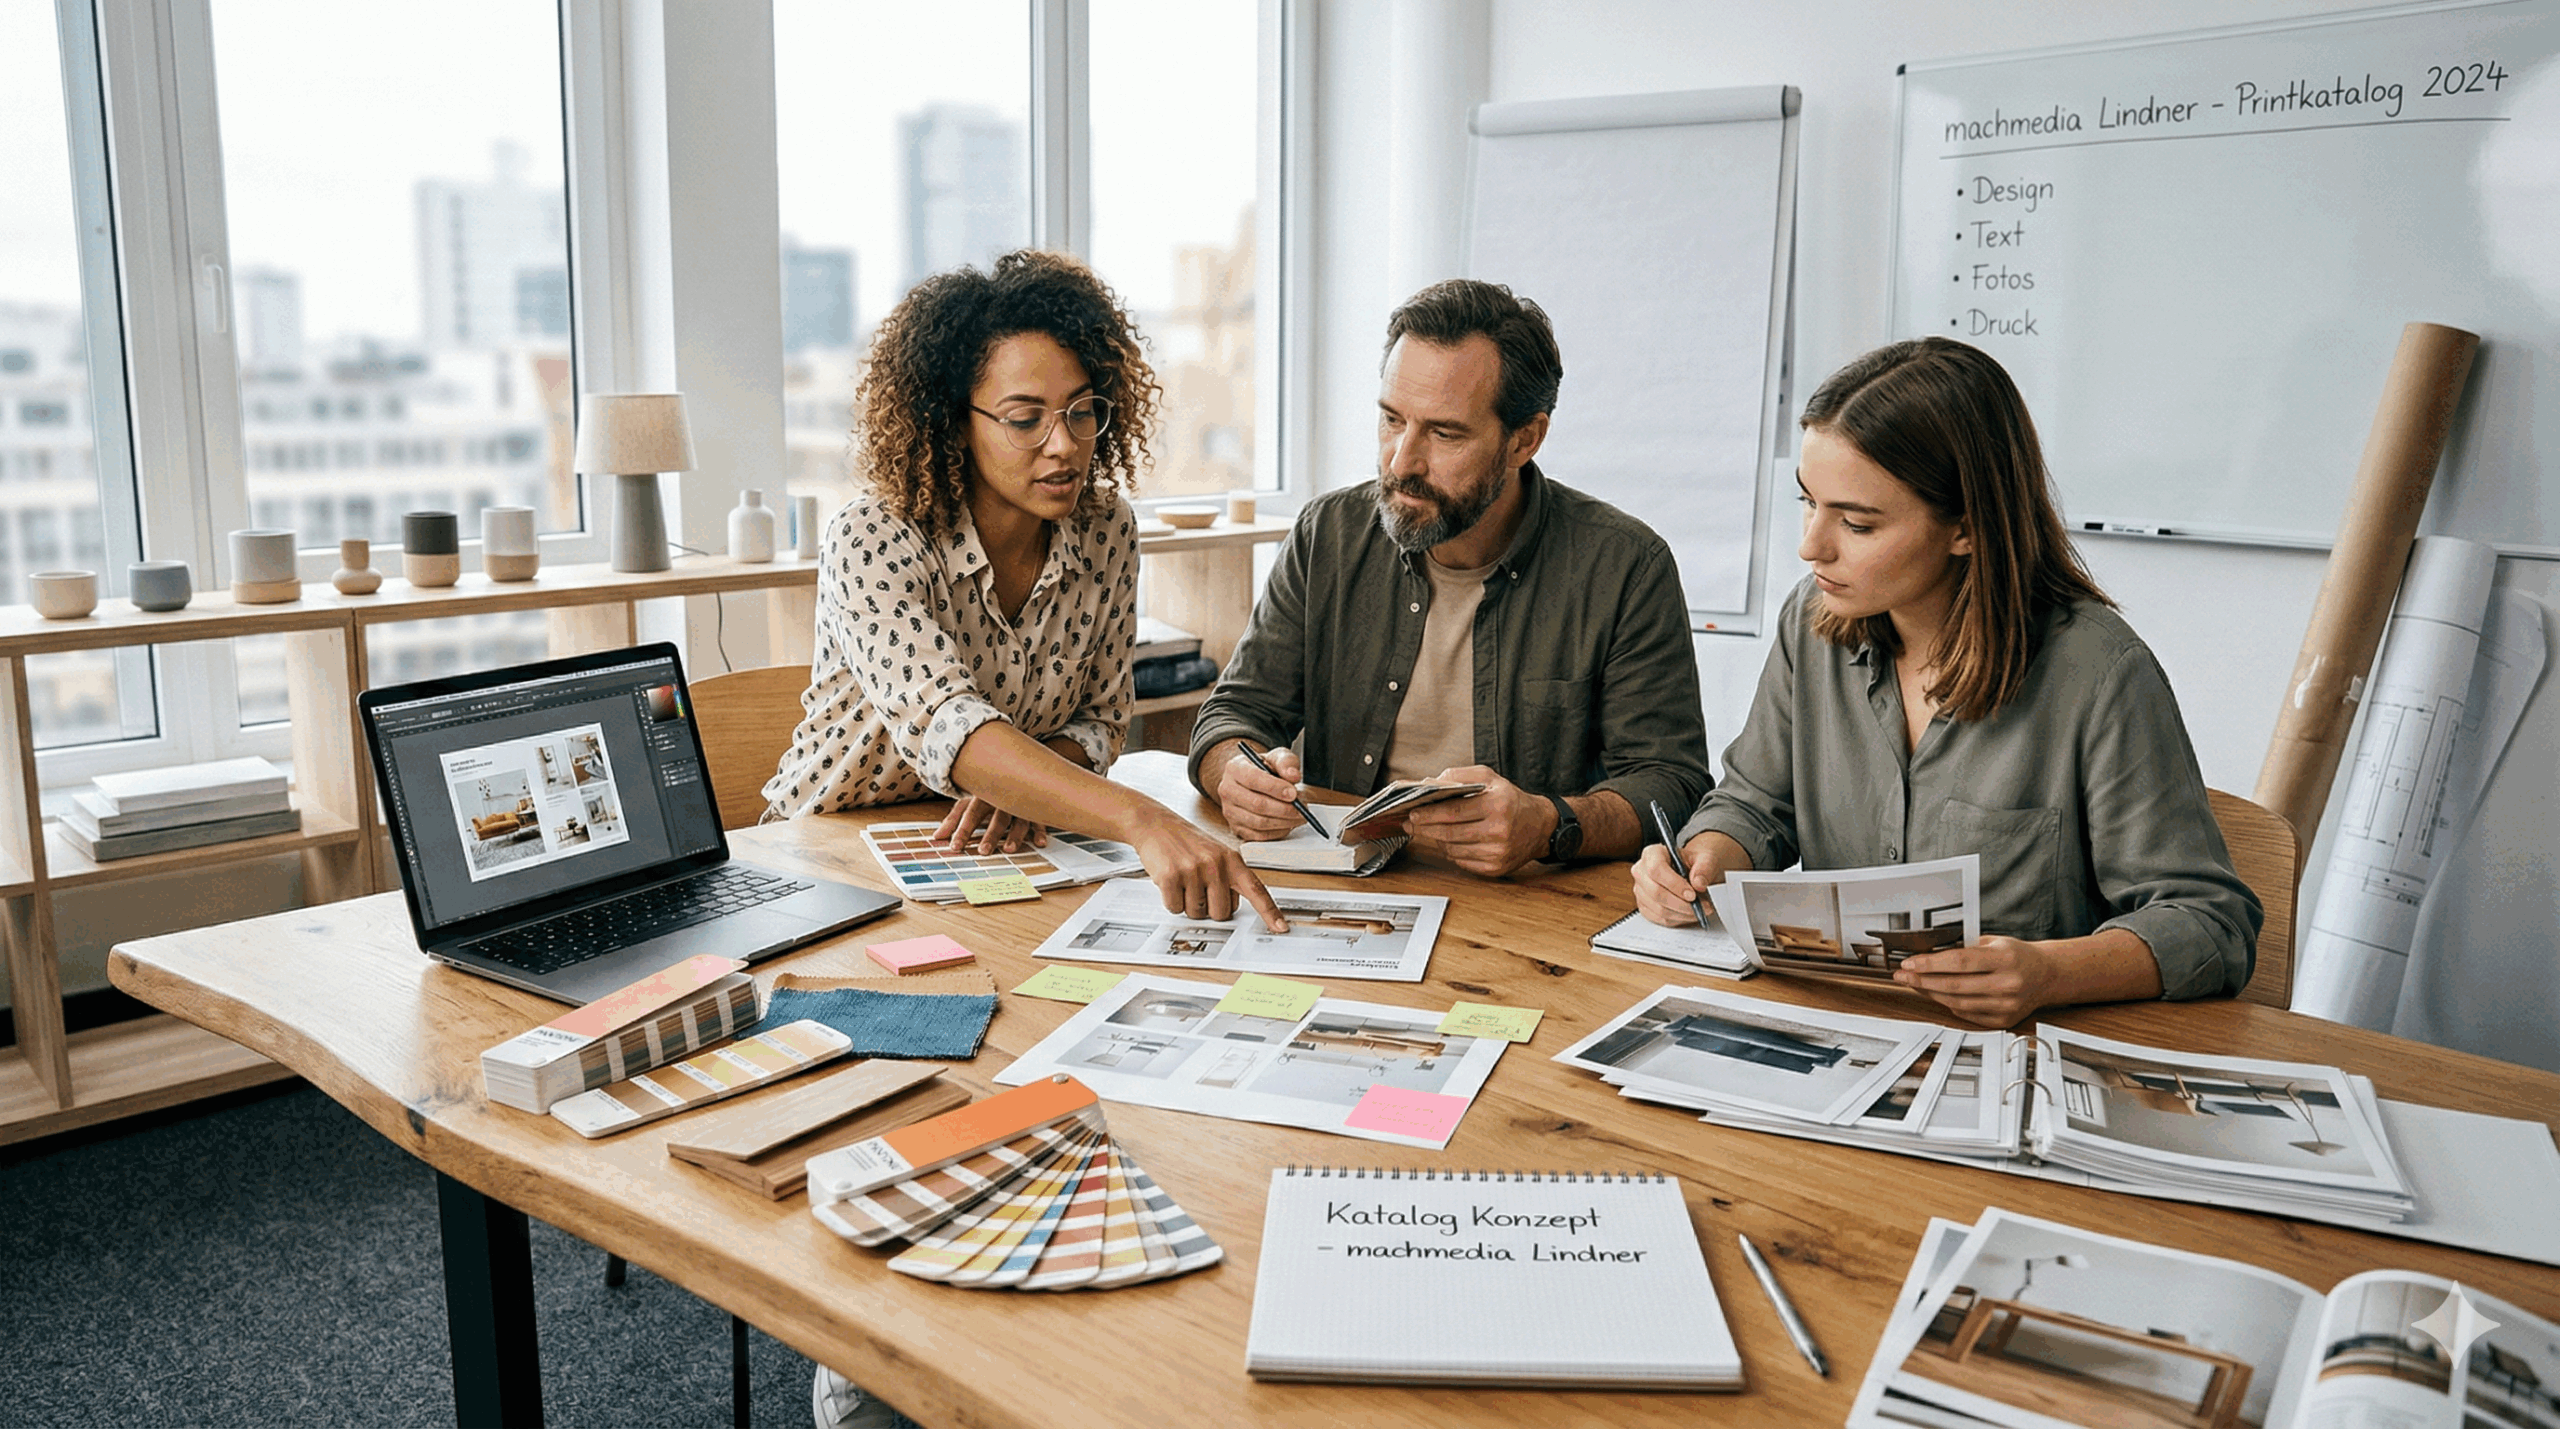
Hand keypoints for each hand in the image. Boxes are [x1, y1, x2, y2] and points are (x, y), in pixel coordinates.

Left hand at [933, 795, 1047, 854]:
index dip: (962, 830)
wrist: (1014, 764)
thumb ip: (954, 819)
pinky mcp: (1036, 806)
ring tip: (1009, 849)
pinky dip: (1041, 830)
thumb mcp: (968, 800)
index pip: (970, 813)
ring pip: (1020, 817)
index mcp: (982, 795)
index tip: (954, 847)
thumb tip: (936, 837)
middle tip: (983, 851)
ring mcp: (1020, 801)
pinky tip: (1040, 842)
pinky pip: (1040, 818)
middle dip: (990, 834)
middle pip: (996, 816)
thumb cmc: (986, 788)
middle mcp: (1002, 797)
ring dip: (1015, 834)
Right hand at [1127, 811, 1288, 929]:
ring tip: (1183, 880)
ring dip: (1187, 903)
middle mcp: (1216, 864)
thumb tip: (1231, 909)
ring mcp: (1193, 870)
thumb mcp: (1216, 854)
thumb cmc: (1186, 842)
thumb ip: (1229, 878)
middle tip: (1198, 887)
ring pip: (1196, 912)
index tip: (1281, 927)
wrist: (1155, 824)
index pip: (1256, 890)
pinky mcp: (1171, 876)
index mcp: (1232, 860)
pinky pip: (1175, 908)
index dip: (1269, 912)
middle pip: (1222, 913)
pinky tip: (1170, 881)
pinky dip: (1171, 901)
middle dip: (1208, 907)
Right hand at [1215, 744, 1310, 841]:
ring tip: (1299, 816)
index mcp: (1234, 768)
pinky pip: (1259, 836)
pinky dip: (1278, 832)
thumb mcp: (1277, 757)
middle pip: (1256, 804)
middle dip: (1284, 808)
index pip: (1253, 779)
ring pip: (1259, 823)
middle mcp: (1227, 790)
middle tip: (1302, 808)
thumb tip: (1293, 776)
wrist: (1251, 780)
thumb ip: (1286, 762)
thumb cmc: (1264, 768)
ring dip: (1284, 822)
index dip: (1275, 788)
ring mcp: (1229, 812)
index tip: (1293, 793)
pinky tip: (1288, 824)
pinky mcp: (1236, 828)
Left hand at [1403, 766, 1551, 876]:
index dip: (1429, 814)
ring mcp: (1497, 853)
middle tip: (1411, 823)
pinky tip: (1451, 841)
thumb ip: (1460, 775)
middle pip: (1449, 833)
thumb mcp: (1490, 778)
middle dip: (1425, 828)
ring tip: (1431, 829)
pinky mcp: (1495, 868)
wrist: (1540, 827)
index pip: (1453, 811)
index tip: (1413, 813)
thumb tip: (1431, 783)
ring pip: (1452, 849)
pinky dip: (1451, 851)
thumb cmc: (1512, 801)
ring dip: (1437, 839)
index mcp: (1497, 805)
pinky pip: (1461, 861)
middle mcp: (1499, 830)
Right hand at [1632, 841, 1711, 926]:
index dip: (1674, 884)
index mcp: (1652, 853)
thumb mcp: (1705, 858)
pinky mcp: (1644, 906)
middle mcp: (1641, 871)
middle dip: (1681, 904)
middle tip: (1701, 906)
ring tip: (1700, 910)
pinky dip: (1677, 919)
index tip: (1692, 894)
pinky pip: (1659, 918)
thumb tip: (1698, 883)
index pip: (1656, 869)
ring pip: (1658, 908)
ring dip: (1682, 913)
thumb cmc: (1694, 862)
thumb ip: (1704, 867)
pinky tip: (1690, 914)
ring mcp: (1640, 890)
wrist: (1692, 871)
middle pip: (1656, 892)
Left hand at [1893, 936, 2059, 1027]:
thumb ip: (1964, 947)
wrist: (2047, 975)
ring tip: (1915, 984)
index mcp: (2005, 959)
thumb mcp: (1994, 942)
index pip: (1959, 962)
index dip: (1930, 964)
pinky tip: (1937, 995)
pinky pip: (1967, 1014)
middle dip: (1922, 980)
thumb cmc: (2018, 956)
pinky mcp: (2003, 1020)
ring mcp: (2006, 1005)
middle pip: (1954, 985)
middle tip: (1902, 976)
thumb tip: (1927, 952)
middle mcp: (2007, 983)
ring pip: (1957, 1002)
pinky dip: (1948, 1004)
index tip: (1909, 963)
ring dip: (1931, 994)